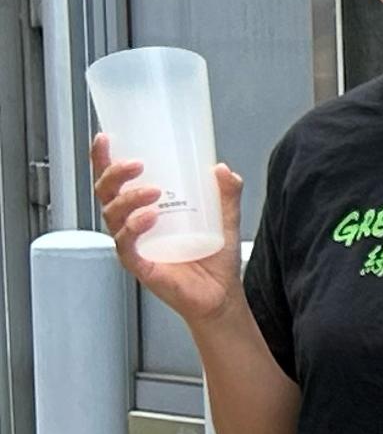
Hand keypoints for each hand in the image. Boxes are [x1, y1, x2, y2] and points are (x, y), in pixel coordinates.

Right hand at [92, 138, 247, 325]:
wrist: (222, 295)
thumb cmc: (214, 260)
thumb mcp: (225, 220)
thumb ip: (226, 194)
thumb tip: (223, 168)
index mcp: (144, 209)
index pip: (116, 181)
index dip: (104, 160)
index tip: (106, 138)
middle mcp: (132, 225)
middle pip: (106, 193)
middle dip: (114, 174)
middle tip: (136, 164)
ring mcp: (134, 245)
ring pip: (113, 215)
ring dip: (129, 198)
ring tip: (153, 191)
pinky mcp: (139, 265)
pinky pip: (125, 245)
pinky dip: (134, 228)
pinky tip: (149, 217)